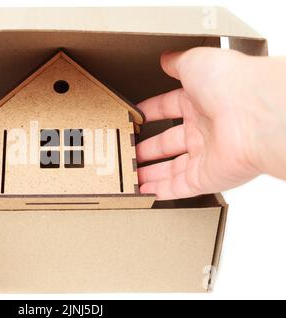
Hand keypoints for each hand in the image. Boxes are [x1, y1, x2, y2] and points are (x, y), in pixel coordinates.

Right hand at [137, 48, 285, 199]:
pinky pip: (179, 188)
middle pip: (168, 142)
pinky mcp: (206, 179)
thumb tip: (165, 58)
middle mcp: (204, 130)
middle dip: (147, 148)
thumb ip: (177, 63)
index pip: (168, 108)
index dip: (150, 112)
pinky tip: (143, 192)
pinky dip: (161, 192)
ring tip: (129, 175)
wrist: (254, 114)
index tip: (133, 118)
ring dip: (150, 173)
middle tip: (128, 151)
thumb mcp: (195, 62)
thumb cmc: (228, 83)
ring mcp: (205, 157)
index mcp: (200, 102)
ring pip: (171, 169)